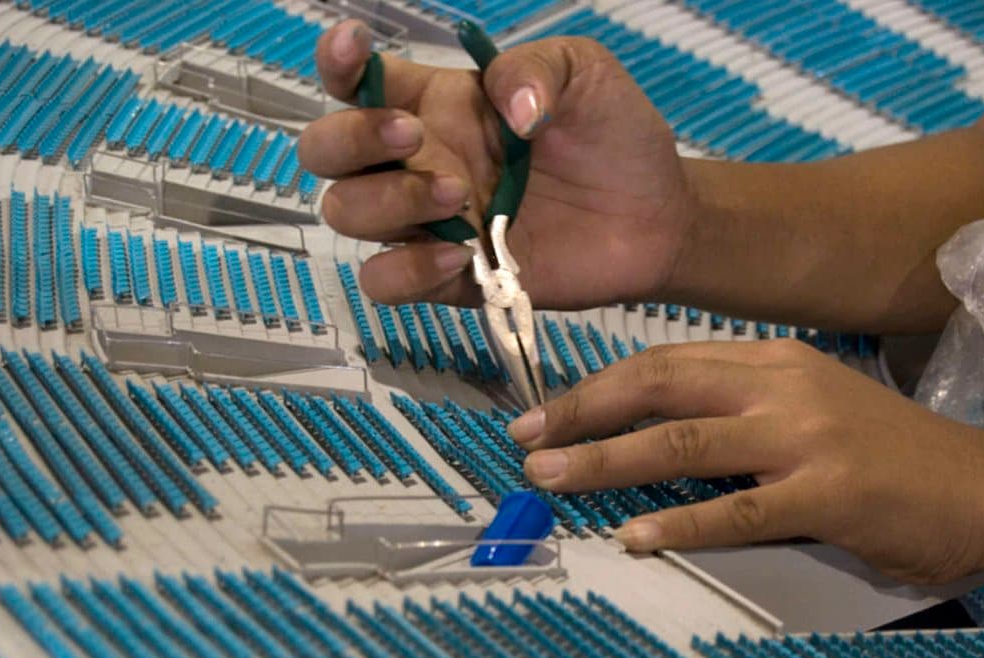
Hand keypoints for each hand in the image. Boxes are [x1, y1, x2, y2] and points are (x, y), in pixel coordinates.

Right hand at [299, 20, 691, 308]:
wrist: (657, 216)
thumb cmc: (615, 138)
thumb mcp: (584, 73)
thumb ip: (535, 69)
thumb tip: (508, 107)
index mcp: (437, 105)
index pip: (356, 81)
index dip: (338, 64)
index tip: (354, 50)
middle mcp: (418, 162)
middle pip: (327, 152)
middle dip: (351, 139)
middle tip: (414, 136)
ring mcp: (428, 224)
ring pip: (346, 213)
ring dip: (386, 202)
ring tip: (460, 196)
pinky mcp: (450, 278)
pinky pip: (386, 281)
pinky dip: (406, 269)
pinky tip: (462, 254)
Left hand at [506, 340, 983, 584]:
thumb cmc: (893, 452)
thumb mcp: (814, 403)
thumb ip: (744, 407)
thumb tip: (657, 430)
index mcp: (775, 360)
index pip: (666, 360)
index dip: (598, 386)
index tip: (547, 411)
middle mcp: (783, 386)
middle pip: (660, 386)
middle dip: (584, 412)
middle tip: (527, 440)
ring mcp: (805, 439)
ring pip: (684, 441)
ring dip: (610, 459)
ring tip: (554, 477)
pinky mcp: (826, 495)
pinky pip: (737, 511)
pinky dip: (681, 522)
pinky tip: (638, 535)